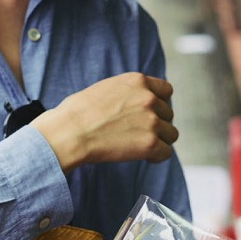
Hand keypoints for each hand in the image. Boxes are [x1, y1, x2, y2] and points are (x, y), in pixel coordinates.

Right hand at [32, 72, 179, 171]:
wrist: (69, 133)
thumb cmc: (77, 113)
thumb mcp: (105, 88)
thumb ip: (126, 93)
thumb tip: (134, 104)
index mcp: (137, 81)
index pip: (166, 90)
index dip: (159, 103)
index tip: (149, 114)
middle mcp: (148, 98)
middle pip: (168, 114)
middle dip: (157, 124)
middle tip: (139, 134)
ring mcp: (151, 121)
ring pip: (171, 134)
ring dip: (159, 141)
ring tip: (142, 146)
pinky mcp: (150, 144)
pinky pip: (166, 153)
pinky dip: (157, 157)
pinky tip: (145, 158)